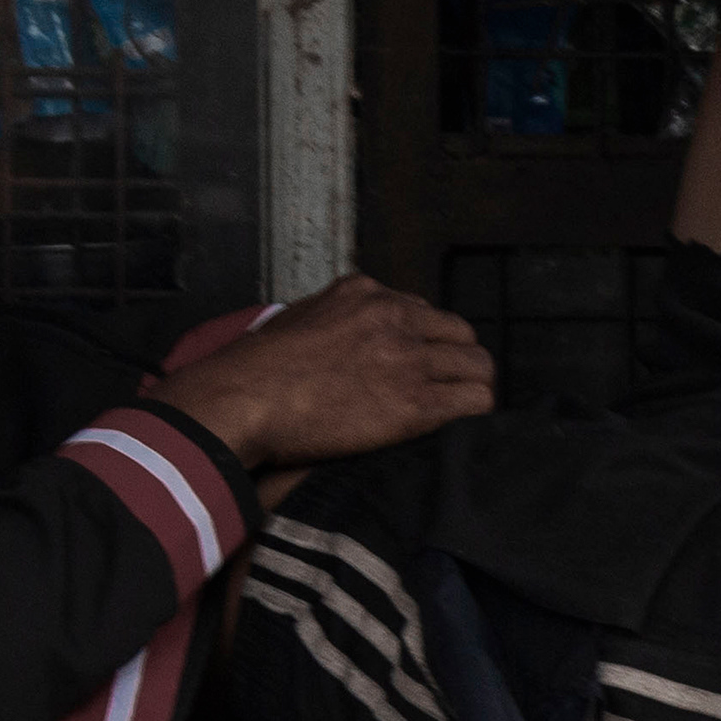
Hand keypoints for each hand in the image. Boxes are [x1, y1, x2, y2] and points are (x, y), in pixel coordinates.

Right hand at [151, 276, 493, 469]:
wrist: (242, 400)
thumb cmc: (253, 370)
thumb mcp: (296, 321)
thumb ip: (332, 321)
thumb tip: (343, 337)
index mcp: (365, 294)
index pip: (423, 312)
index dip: (425, 342)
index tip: (418, 365)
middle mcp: (394, 317)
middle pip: (460, 335)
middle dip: (456, 361)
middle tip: (445, 389)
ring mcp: (408, 358)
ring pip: (478, 366)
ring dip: (471, 387)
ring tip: (458, 410)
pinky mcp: (415, 402)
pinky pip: (475, 401)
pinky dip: (475, 412)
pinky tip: (460, 426)